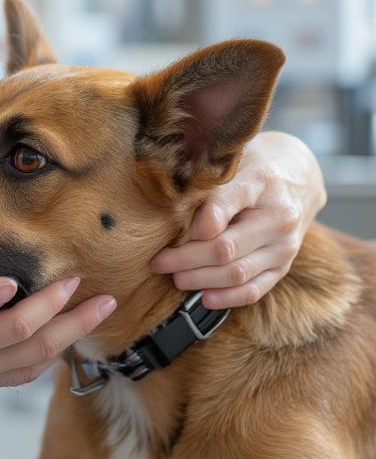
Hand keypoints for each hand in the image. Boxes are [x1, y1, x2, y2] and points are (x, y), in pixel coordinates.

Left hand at [150, 131, 326, 309]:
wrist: (300, 175)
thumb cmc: (253, 165)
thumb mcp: (231, 160)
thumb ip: (206, 183)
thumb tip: (174, 214)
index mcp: (261, 182)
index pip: (221, 209)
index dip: (191, 227)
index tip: (166, 234)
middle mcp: (279, 217)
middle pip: (225, 248)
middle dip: (185, 259)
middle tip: (158, 262)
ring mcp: (285, 245)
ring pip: (238, 273)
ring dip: (201, 280)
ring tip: (175, 277)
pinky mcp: (285, 264)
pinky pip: (257, 289)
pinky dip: (229, 297)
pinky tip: (204, 298)